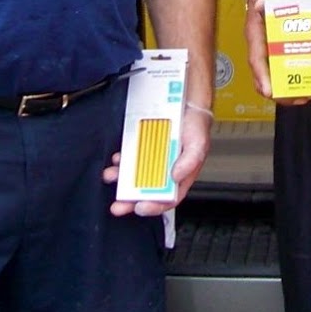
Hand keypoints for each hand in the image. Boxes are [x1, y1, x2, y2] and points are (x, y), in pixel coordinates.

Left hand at [106, 100, 213, 216]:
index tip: (140, 207)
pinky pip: (129, 160)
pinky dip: (121, 162)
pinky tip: (117, 159)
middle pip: (146, 193)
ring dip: (121, 180)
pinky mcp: (143, 150)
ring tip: (111, 176)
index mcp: (180, 177)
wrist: (187, 104)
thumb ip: (190, 161)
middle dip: (129, 201)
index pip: (167, 199)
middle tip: (118, 205)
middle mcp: (165, 172)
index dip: (154, 207)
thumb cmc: (196, 126)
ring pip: (134, 178)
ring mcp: (152, 161)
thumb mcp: (199, 143)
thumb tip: (176, 177)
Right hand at [242, 0, 310, 105]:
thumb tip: (261, 3)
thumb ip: (263, 2)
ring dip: (290, 93)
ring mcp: (271, 56)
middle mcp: (261, 52)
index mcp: (255, 39)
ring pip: (276, 82)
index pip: (256, 61)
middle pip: (266, 81)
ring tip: (309, 96)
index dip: (262, 77)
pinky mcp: (281, 56)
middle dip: (282, 94)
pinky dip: (297, 82)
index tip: (270, 92)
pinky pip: (286, 74)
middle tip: (301, 98)